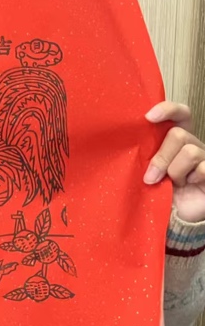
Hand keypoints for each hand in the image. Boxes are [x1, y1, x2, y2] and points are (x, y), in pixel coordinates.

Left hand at [144, 102, 204, 222]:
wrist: (172, 215)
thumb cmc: (157, 189)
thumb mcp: (147, 168)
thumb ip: (144, 154)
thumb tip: (128, 144)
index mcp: (175, 138)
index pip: (179, 113)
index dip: (167, 109)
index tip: (148, 117)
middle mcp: (192, 144)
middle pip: (179, 134)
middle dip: (161, 156)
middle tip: (151, 176)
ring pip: (190, 151)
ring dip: (174, 170)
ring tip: (171, 183)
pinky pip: (203, 169)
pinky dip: (190, 179)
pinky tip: (188, 187)